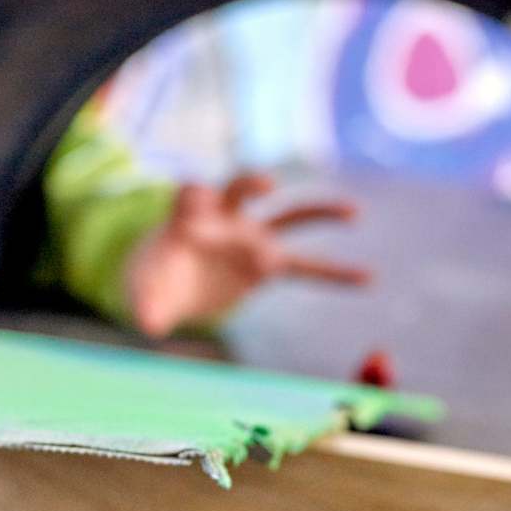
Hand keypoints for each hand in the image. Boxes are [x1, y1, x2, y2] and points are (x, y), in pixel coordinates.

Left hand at [126, 173, 369, 337]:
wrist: (168, 286)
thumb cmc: (151, 282)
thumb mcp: (143, 294)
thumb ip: (146, 305)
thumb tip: (148, 326)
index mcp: (187, 219)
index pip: (190, 195)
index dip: (193, 195)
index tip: (196, 198)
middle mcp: (223, 220)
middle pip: (238, 190)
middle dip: (251, 185)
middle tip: (266, 186)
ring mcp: (250, 238)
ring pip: (288, 217)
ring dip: (319, 212)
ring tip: (354, 212)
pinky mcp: (266, 265)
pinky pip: (306, 268)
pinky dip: (334, 274)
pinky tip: (367, 278)